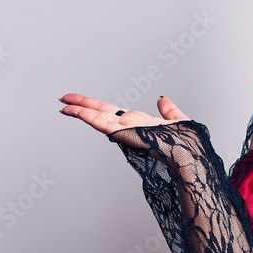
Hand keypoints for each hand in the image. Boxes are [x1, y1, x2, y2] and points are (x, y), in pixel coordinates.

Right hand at [58, 93, 189, 134]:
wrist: (189, 153)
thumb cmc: (186, 143)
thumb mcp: (177, 121)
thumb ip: (169, 111)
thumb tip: (162, 99)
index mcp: (138, 123)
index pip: (112, 111)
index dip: (96, 105)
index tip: (81, 100)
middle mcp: (129, 127)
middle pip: (100, 112)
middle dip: (82, 105)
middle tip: (63, 98)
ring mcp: (125, 131)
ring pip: (98, 118)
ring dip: (81, 111)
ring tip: (63, 106)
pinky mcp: (125, 134)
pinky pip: (104, 124)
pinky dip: (90, 117)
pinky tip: (78, 112)